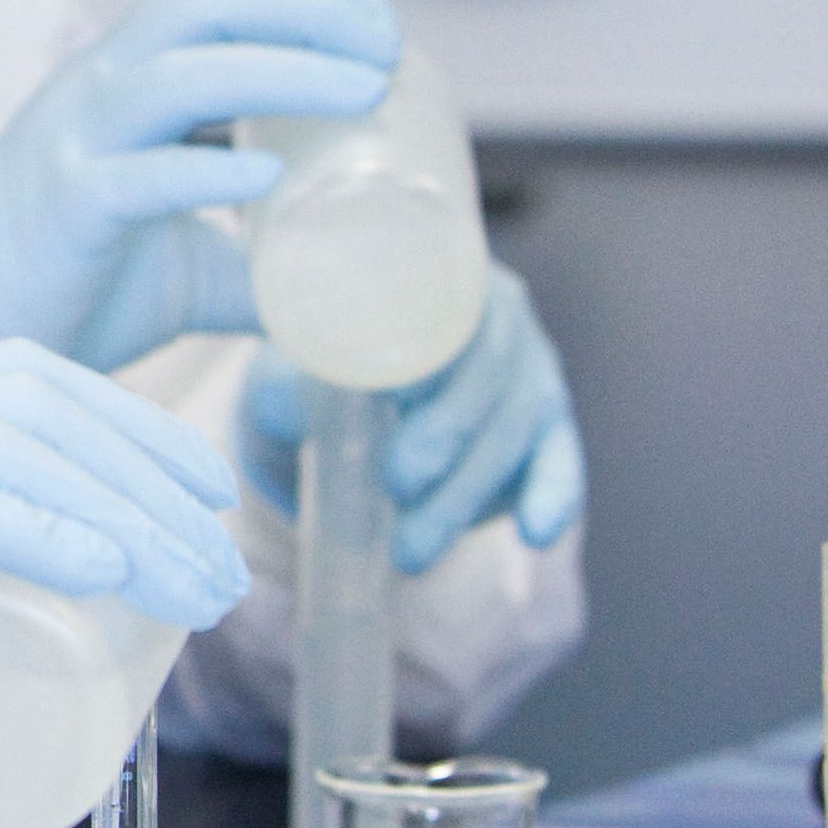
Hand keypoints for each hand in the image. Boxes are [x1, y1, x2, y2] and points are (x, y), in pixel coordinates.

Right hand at [0, 0, 400, 369]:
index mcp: (126, 80)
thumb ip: (255, 264)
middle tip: (388, 53)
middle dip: (312, 7)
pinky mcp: (65, 208)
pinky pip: (142, 173)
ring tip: (368, 91)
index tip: (383, 29)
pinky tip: (270, 178)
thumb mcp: (182, 265)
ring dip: (289, 70)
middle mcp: (100, 88)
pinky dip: (211, 169)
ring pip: (184, 71)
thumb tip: (344, 296)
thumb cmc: (63, 292)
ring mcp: (77, 142)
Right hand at [0, 346, 243, 798]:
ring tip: (204, 578)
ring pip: (14, 438)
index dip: (116, 433)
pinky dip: (48, 528)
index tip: (189, 505)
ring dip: (131, 504)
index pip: (7, 390)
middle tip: (222, 546)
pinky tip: (121, 567)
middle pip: (35, 397)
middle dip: (151, 461)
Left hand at [240, 266, 585, 570]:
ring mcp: (532, 368)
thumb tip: (267, 375)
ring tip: (411, 550)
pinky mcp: (551, 425)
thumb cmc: (316, 367)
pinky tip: (535, 533)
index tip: (395, 395)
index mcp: (438, 278)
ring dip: (464, 494)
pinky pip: (560, 459)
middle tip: (395, 484)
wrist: (345, 399)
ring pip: (513, 430)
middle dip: (444, 438)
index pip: (448, 306)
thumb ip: (284, 359)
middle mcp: (498, 316)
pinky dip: (551, 496)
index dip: (429, 352)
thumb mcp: (294, 355)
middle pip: (485, 376)